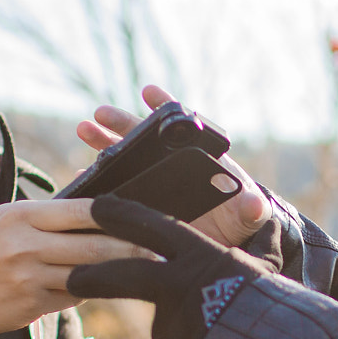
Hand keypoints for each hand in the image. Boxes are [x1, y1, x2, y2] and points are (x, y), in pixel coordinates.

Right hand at [0, 199, 146, 338]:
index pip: (83, 211)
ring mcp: (29, 278)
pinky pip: (73, 297)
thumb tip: (97, 213)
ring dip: (119, 272)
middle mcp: (26, 245)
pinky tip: (105, 286)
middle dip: (133, 248)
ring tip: (148, 269)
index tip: (146, 216)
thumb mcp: (5, 219)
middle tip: (162, 249)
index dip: (119, 214)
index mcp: (22, 216)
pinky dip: (90, 291)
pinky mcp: (31, 306)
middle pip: (94, 246)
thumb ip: (47, 217)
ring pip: (88, 274)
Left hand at [66, 196, 275, 338]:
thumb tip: (264, 210)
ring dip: (183, 329)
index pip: (150, 226)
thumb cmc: (279, 308)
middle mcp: (181, 285)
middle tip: (73, 279)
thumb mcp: (267, 267)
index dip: (120, 215)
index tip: (96, 207)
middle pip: (125, 274)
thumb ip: (260, 239)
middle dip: (93, 276)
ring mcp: (176, 322)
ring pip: (165, 322)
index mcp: (200, 255)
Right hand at [75, 84, 270, 247]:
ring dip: (103, 143)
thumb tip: (255, 202)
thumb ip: (251, 210)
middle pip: (143, 138)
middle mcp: (170, 166)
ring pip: (125, 157)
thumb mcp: (246, 217)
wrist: (223, 247)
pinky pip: (115, 189)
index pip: (180, 127)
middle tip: (100, 114)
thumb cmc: (238, 223)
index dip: (165, 106)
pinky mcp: (140, 204)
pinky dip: (98, 181)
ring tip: (84, 130)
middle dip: (122, 123)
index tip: (148, 91)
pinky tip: (82, 177)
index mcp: (197, 159)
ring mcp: (153, 184)